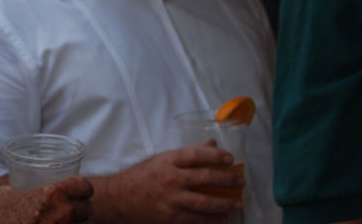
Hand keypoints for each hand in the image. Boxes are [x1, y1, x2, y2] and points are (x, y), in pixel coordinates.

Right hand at [0, 175, 93, 222]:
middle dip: (83, 208)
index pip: (84, 186)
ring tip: (71, 223)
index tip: (82, 190)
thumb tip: (12, 190)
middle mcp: (64, 213)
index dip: (84, 187)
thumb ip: (14, 189)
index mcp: (53, 194)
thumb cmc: (1, 221)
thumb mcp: (3, 197)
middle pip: (89, 208)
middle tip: (75, 209)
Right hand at [91, 140, 243, 222]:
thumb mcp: (162, 160)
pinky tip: (223, 219)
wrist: (120, 198)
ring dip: (225, 204)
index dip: (216, 156)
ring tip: (238, 204)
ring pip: (205, 202)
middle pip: (206, 178)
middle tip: (241, 181)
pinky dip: (212, 220)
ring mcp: (172, 199)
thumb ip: (188, 153)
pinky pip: (197, 219)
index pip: (197, 155)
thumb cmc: (142, 176)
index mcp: (168, 160)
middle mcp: (171, 178)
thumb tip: (212, 144)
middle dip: (227, 180)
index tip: (230, 159)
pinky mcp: (171, 217)